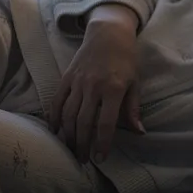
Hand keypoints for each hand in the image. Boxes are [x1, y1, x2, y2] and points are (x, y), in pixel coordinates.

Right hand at [49, 5, 144, 162]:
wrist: (108, 33)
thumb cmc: (126, 59)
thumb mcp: (135, 82)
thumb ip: (133, 109)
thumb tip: (139, 132)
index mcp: (113, 89)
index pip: (105, 123)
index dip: (102, 143)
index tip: (100, 157)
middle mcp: (93, 87)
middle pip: (83, 122)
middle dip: (82, 144)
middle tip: (82, 160)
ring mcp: (77, 82)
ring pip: (67, 115)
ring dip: (68, 135)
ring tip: (70, 150)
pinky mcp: (66, 78)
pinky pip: (56, 101)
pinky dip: (54, 118)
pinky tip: (55, 131)